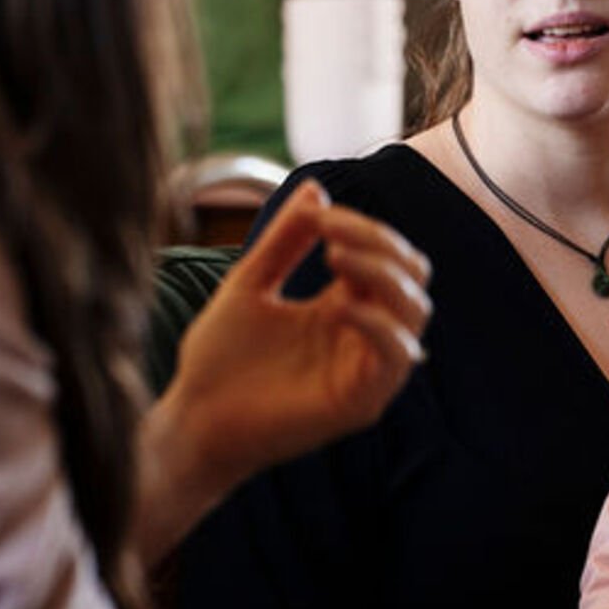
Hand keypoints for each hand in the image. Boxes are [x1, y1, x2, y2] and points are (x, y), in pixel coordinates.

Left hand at [146, 183, 430, 538]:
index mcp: (344, 306)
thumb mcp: (250, 282)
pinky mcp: (362, 403)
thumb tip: (317, 189)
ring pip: (415, 311)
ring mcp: (367, 371)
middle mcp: (364, 336)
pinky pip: (397, 357)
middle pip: (412, 276)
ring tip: (334, 259)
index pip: (386, 256)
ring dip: (383, 275)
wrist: (193, 418)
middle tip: (331, 234)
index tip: (319, 216)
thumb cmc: (218, 359)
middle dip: (380, 243)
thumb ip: (285, 240)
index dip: (362, 227)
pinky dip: (378, 324)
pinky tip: (338, 307)